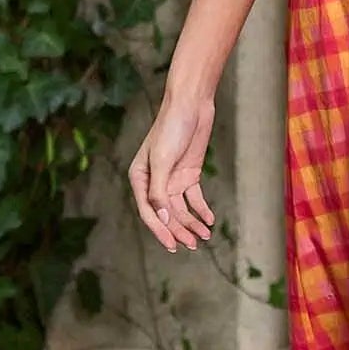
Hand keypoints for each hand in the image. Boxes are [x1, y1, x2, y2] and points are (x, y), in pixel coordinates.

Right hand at [128, 92, 215, 252]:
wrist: (191, 104)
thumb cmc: (171, 127)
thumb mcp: (163, 160)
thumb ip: (159, 191)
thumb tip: (162, 219)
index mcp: (139, 178)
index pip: (149, 212)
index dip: (161, 230)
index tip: (173, 245)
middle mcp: (154, 181)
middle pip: (166, 214)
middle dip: (179, 230)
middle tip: (192, 245)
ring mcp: (172, 179)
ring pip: (181, 209)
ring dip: (192, 223)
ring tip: (204, 236)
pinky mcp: (189, 174)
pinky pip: (194, 199)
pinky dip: (201, 210)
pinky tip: (209, 220)